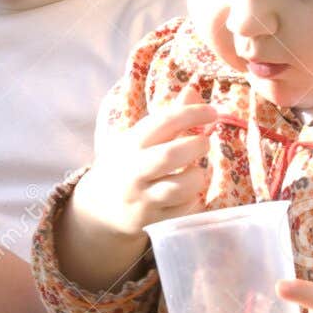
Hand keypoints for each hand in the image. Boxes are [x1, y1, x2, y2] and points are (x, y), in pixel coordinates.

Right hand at [55, 81, 216, 289]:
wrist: (100, 209)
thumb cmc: (127, 165)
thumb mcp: (139, 139)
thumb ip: (168, 117)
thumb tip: (194, 91)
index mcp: (131, 144)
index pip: (163, 122)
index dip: (192, 113)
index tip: (212, 112)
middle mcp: (134, 171)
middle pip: (170, 155)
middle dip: (197, 145)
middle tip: (205, 142)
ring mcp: (143, 199)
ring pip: (181, 187)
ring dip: (198, 176)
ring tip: (196, 172)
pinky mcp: (153, 222)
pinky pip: (185, 210)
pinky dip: (194, 200)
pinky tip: (187, 193)